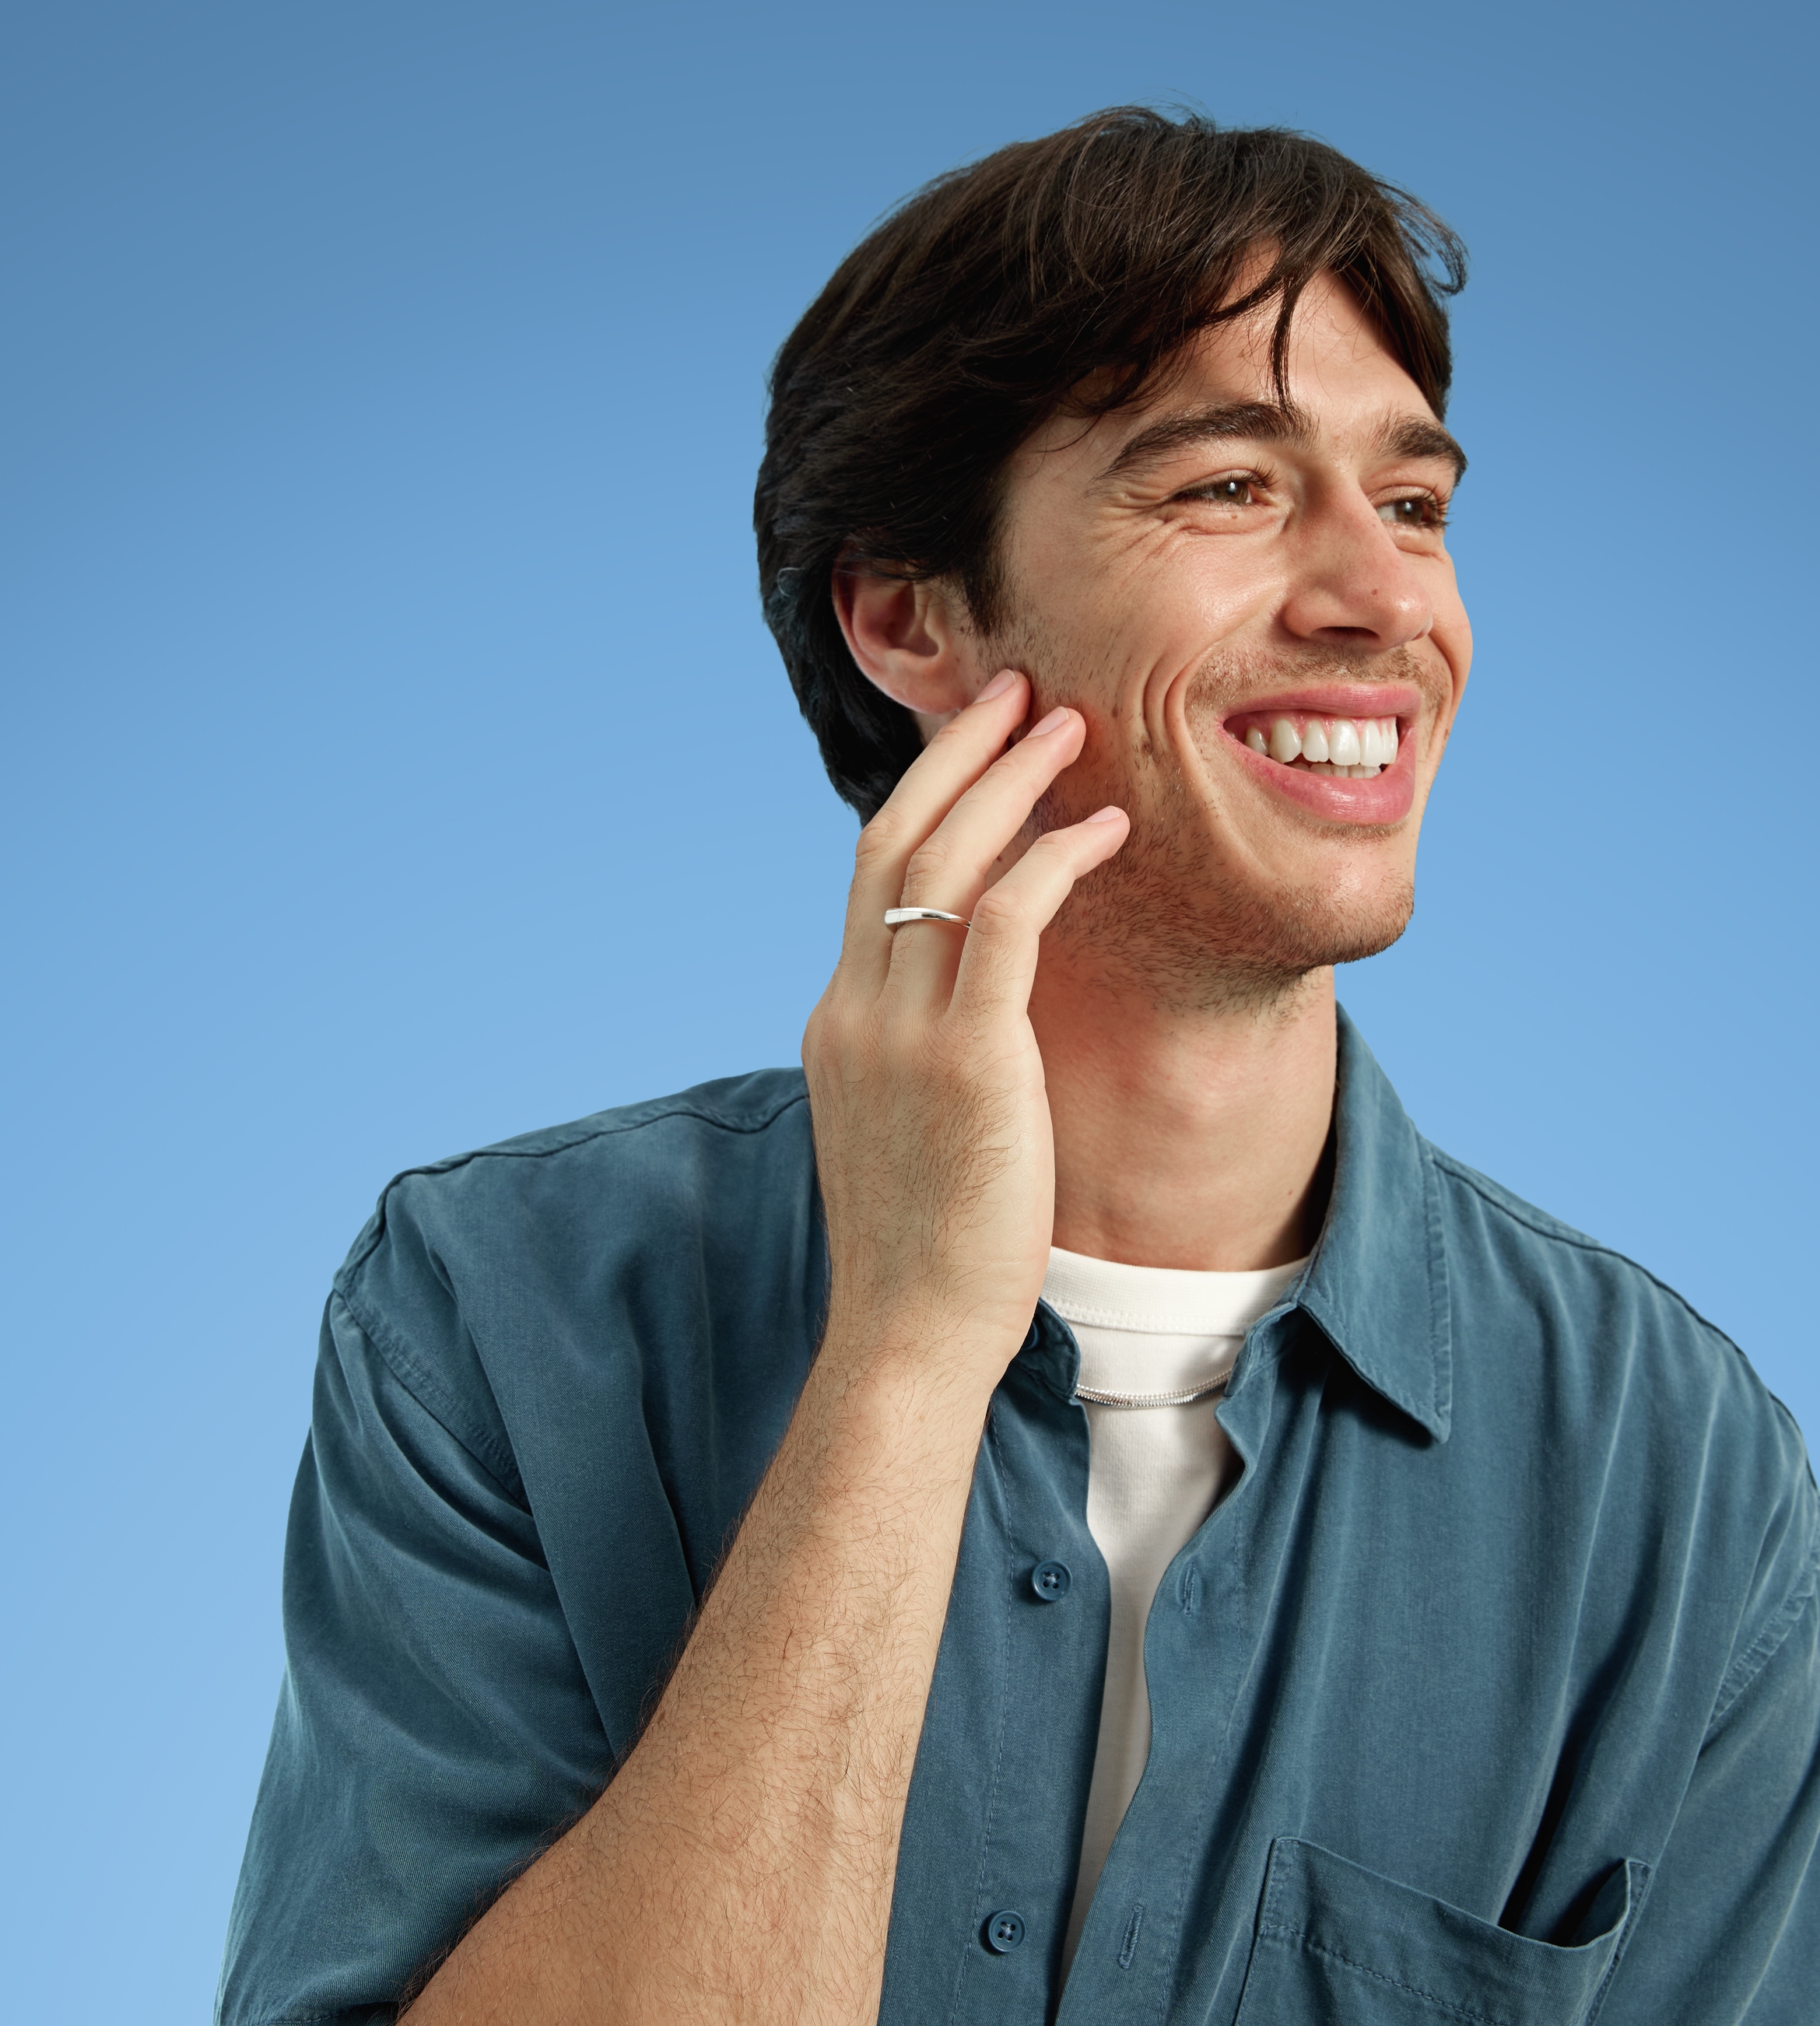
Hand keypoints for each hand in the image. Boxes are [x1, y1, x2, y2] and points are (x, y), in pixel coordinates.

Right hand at [803, 670, 1125, 1384]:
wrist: (908, 1334)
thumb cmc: (927, 1250)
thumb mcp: (908, 1128)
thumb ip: (926, 1056)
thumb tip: (982, 1021)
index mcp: (839, 1019)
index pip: (873, 876)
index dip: (926, 797)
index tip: (979, 746)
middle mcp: (855, 1007)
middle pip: (895, 839)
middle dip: (957, 753)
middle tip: (1017, 691)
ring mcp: (901, 1031)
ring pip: (946, 861)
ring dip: (1010, 780)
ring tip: (1069, 728)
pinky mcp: (966, 1060)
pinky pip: (1009, 921)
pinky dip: (1054, 858)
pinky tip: (1105, 829)